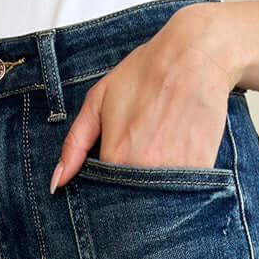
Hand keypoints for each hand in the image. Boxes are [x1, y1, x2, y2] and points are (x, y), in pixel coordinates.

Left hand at [49, 3, 235, 189]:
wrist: (196, 55)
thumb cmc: (144, 73)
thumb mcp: (98, 100)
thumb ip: (75, 144)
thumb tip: (57, 183)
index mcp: (116, 157)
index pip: (103, 195)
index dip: (107, 188)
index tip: (115, 171)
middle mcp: (145, 171)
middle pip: (132, 203)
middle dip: (131, 194)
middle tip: (141, 154)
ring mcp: (175, 173)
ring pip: (158, 201)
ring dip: (155, 189)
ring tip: (161, 149)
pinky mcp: (201, 171)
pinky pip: (184, 192)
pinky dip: (179, 183)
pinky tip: (179, 151)